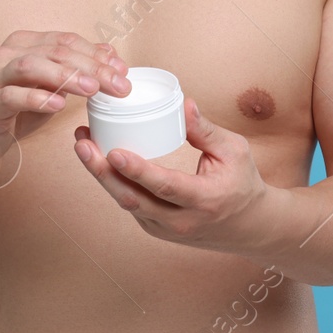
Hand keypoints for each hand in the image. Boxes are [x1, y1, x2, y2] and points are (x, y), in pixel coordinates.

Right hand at [0, 30, 129, 175]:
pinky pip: (11, 96)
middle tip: (118, 85)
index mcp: (25, 43)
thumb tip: (111, 55)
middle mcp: (8, 53)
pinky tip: (58, 105)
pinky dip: (36, 98)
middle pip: (56, 51)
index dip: (97, 54)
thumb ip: (74, 70)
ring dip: (65, 76)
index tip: (123, 71)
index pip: (67, 41)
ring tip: (91, 89)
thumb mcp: (46, 87)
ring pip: (32, 66)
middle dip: (91, 67)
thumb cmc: (10, 108)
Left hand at [73, 95, 277, 253]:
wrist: (250, 227)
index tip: (113, 151)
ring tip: (83, 146)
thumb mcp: (234, 151)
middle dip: (102, 172)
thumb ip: (206, 130)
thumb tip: (184, 103)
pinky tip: (98, 160)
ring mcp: (166, 229)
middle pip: (133, 199)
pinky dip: (112, 183)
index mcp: (205, 199)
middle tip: (82, 144)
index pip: (165, 186)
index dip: (137, 170)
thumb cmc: (243, 183)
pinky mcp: (156, 229)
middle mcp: (181, 220)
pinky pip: (130, 206)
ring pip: (126, 204)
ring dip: (101, 176)